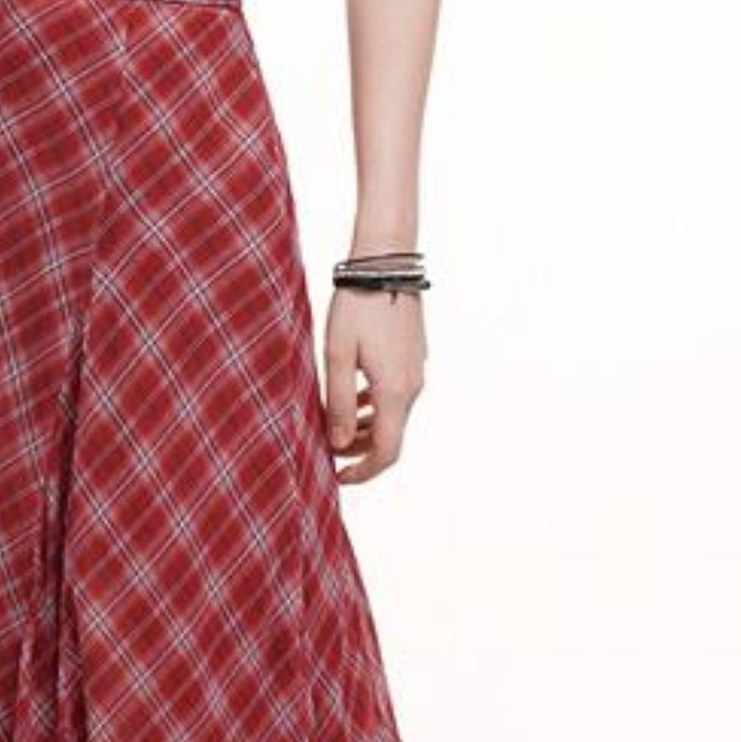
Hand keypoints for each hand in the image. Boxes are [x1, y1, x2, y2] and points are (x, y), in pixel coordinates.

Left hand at [323, 282, 424, 484]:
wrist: (385, 264)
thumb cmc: (356, 307)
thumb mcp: (336, 357)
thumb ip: (338, 404)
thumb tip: (338, 445)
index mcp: (394, 392)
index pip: (386, 452)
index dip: (364, 472)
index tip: (338, 477)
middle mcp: (412, 387)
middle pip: (389, 436)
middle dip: (358, 449)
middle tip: (325, 447)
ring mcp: (416, 372)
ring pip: (392, 415)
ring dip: (364, 426)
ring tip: (332, 421)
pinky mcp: (413, 357)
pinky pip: (395, 394)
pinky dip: (374, 405)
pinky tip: (351, 394)